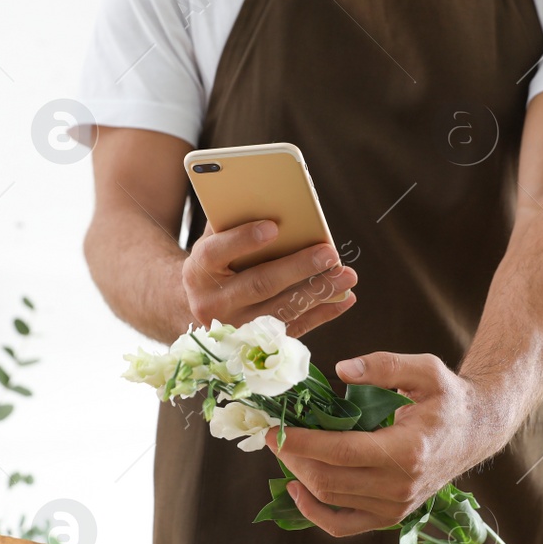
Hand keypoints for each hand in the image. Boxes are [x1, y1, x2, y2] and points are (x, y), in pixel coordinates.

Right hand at [183, 220, 356, 336]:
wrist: (195, 310)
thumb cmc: (215, 265)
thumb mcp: (212, 243)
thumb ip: (232, 223)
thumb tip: (271, 199)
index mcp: (198, 271)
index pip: (216, 252)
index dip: (243, 239)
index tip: (273, 226)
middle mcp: (213, 303)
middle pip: (259, 284)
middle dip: (298, 268)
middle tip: (329, 253)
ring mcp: (235, 328)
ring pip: (281, 310)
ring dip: (318, 292)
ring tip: (346, 275)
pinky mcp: (256, 344)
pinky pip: (294, 330)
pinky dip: (322, 314)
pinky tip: (344, 298)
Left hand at [267, 352, 507, 536]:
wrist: (475, 432)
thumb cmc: (448, 398)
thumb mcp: (425, 369)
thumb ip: (384, 365)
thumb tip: (341, 370)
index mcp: (407, 451)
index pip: (339, 452)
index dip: (300, 442)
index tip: (274, 429)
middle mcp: (400, 486)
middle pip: (328, 480)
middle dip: (292, 458)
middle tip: (274, 435)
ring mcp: (395, 507)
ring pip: (330, 501)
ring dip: (299, 477)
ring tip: (286, 451)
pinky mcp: (390, 517)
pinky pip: (342, 526)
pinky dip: (314, 512)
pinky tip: (298, 488)